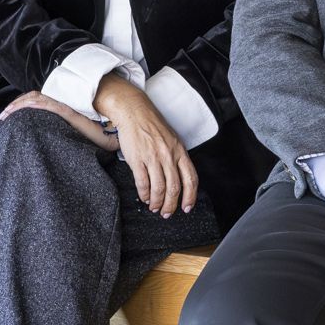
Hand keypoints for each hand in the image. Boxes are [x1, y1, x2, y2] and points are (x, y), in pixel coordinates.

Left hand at [0, 89, 119, 151]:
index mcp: (63, 110)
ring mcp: (66, 108)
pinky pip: (49, 105)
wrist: (114, 136)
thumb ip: (63, 135)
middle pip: (34, 98)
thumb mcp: (76, 137)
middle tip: (3, 116)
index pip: (39, 101)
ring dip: (20, 105)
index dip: (22, 105)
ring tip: (7, 114)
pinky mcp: (70, 113)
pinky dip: (35, 105)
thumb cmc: (98, 138)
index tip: (9, 115)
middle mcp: (63, 106)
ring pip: (38, 100)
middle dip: (16, 106)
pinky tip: (24, 108)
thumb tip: (50, 143)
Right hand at [93, 72, 200, 214]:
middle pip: (174, 187)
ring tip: (154, 208)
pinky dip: (144, 194)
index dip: (190, 196)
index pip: (190, 178)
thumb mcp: (172, 140)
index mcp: (180, 151)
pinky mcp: (138, 159)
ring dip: (157, 202)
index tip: (187, 207)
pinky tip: (144, 198)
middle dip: (171, 204)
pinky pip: (143, 182)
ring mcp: (153, 157)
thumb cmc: (152, 125)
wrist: (134, 112)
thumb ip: (176, 158)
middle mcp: (169, 155)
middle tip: (167, 213)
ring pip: (159, 188)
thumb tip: (177, 179)